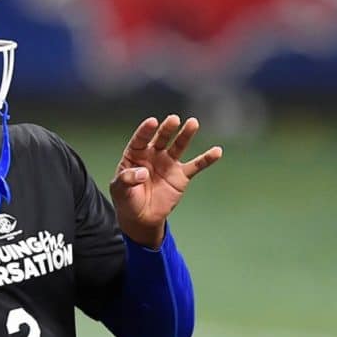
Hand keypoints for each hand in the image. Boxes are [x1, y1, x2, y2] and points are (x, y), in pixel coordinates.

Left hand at [109, 115, 222, 247]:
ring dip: (186, 135)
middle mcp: (153, 155)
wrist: (141, 217)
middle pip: (161, 138)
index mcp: (135, 154)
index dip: (145, 131)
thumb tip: (143, 173)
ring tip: (193, 123)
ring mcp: (168, 163)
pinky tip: (217, 151)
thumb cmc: (126, 199)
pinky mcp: (181, 176)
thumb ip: (127, 179)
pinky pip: (195, 166)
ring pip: (178, 146)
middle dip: (167, 129)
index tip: (152, 122)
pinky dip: (206, 159)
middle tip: (173, 119)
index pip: (140, 139)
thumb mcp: (120, 189)